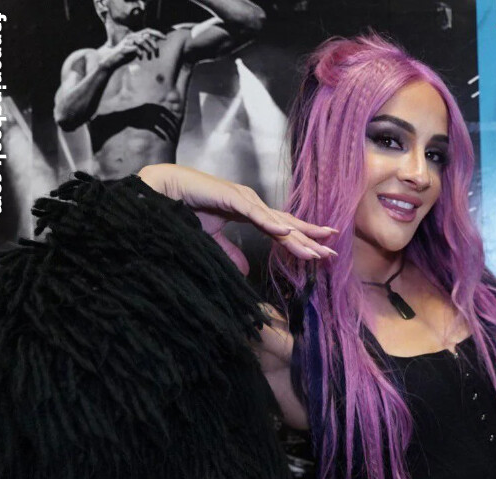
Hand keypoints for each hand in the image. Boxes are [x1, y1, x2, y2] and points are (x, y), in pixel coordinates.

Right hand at [99, 29, 165, 67]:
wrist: (113, 60)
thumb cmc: (126, 55)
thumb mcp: (138, 49)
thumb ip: (145, 46)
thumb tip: (155, 44)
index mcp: (135, 36)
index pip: (148, 30)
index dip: (157, 33)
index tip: (165, 38)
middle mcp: (131, 36)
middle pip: (146, 35)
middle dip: (154, 44)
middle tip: (156, 53)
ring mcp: (127, 42)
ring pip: (142, 41)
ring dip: (148, 50)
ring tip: (149, 57)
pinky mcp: (124, 48)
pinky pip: (136, 48)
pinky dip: (141, 54)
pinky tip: (141, 58)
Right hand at [137, 163, 335, 274]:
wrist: (163, 192)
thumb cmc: (187, 209)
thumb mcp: (213, 238)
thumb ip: (231, 252)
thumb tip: (246, 270)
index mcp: (251, 212)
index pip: (283, 228)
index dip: (303, 238)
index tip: (323, 248)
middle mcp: (252, 204)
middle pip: (287, 224)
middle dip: (311, 238)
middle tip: (333, 250)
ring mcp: (244, 199)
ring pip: (276, 221)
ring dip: (297, 236)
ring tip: (317, 249)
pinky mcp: (230, 198)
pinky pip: (254, 214)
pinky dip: (270, 223)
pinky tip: (285, 233)